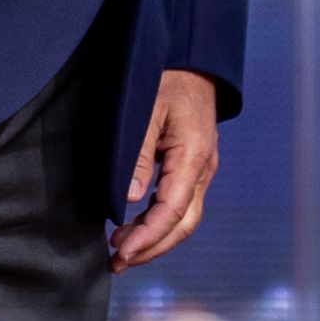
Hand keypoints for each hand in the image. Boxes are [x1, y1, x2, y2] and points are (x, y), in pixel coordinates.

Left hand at [112, 69, 218, 271]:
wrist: (192, 57)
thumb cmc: (166, 77)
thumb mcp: (146, 109)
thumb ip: (138, 154)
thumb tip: (129, 200)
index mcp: (193, 156)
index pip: (172, 211)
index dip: (147, 237)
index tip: (120, 253)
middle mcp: (202, 168)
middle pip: (183, 224)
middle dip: (152, 248)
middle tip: (117, 263)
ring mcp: (200, 168)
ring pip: (183, 218)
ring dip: (154, 238)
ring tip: (121, 251)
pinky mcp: (192, 166)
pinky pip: (179, 204)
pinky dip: (158, 222)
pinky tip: (135, 228)